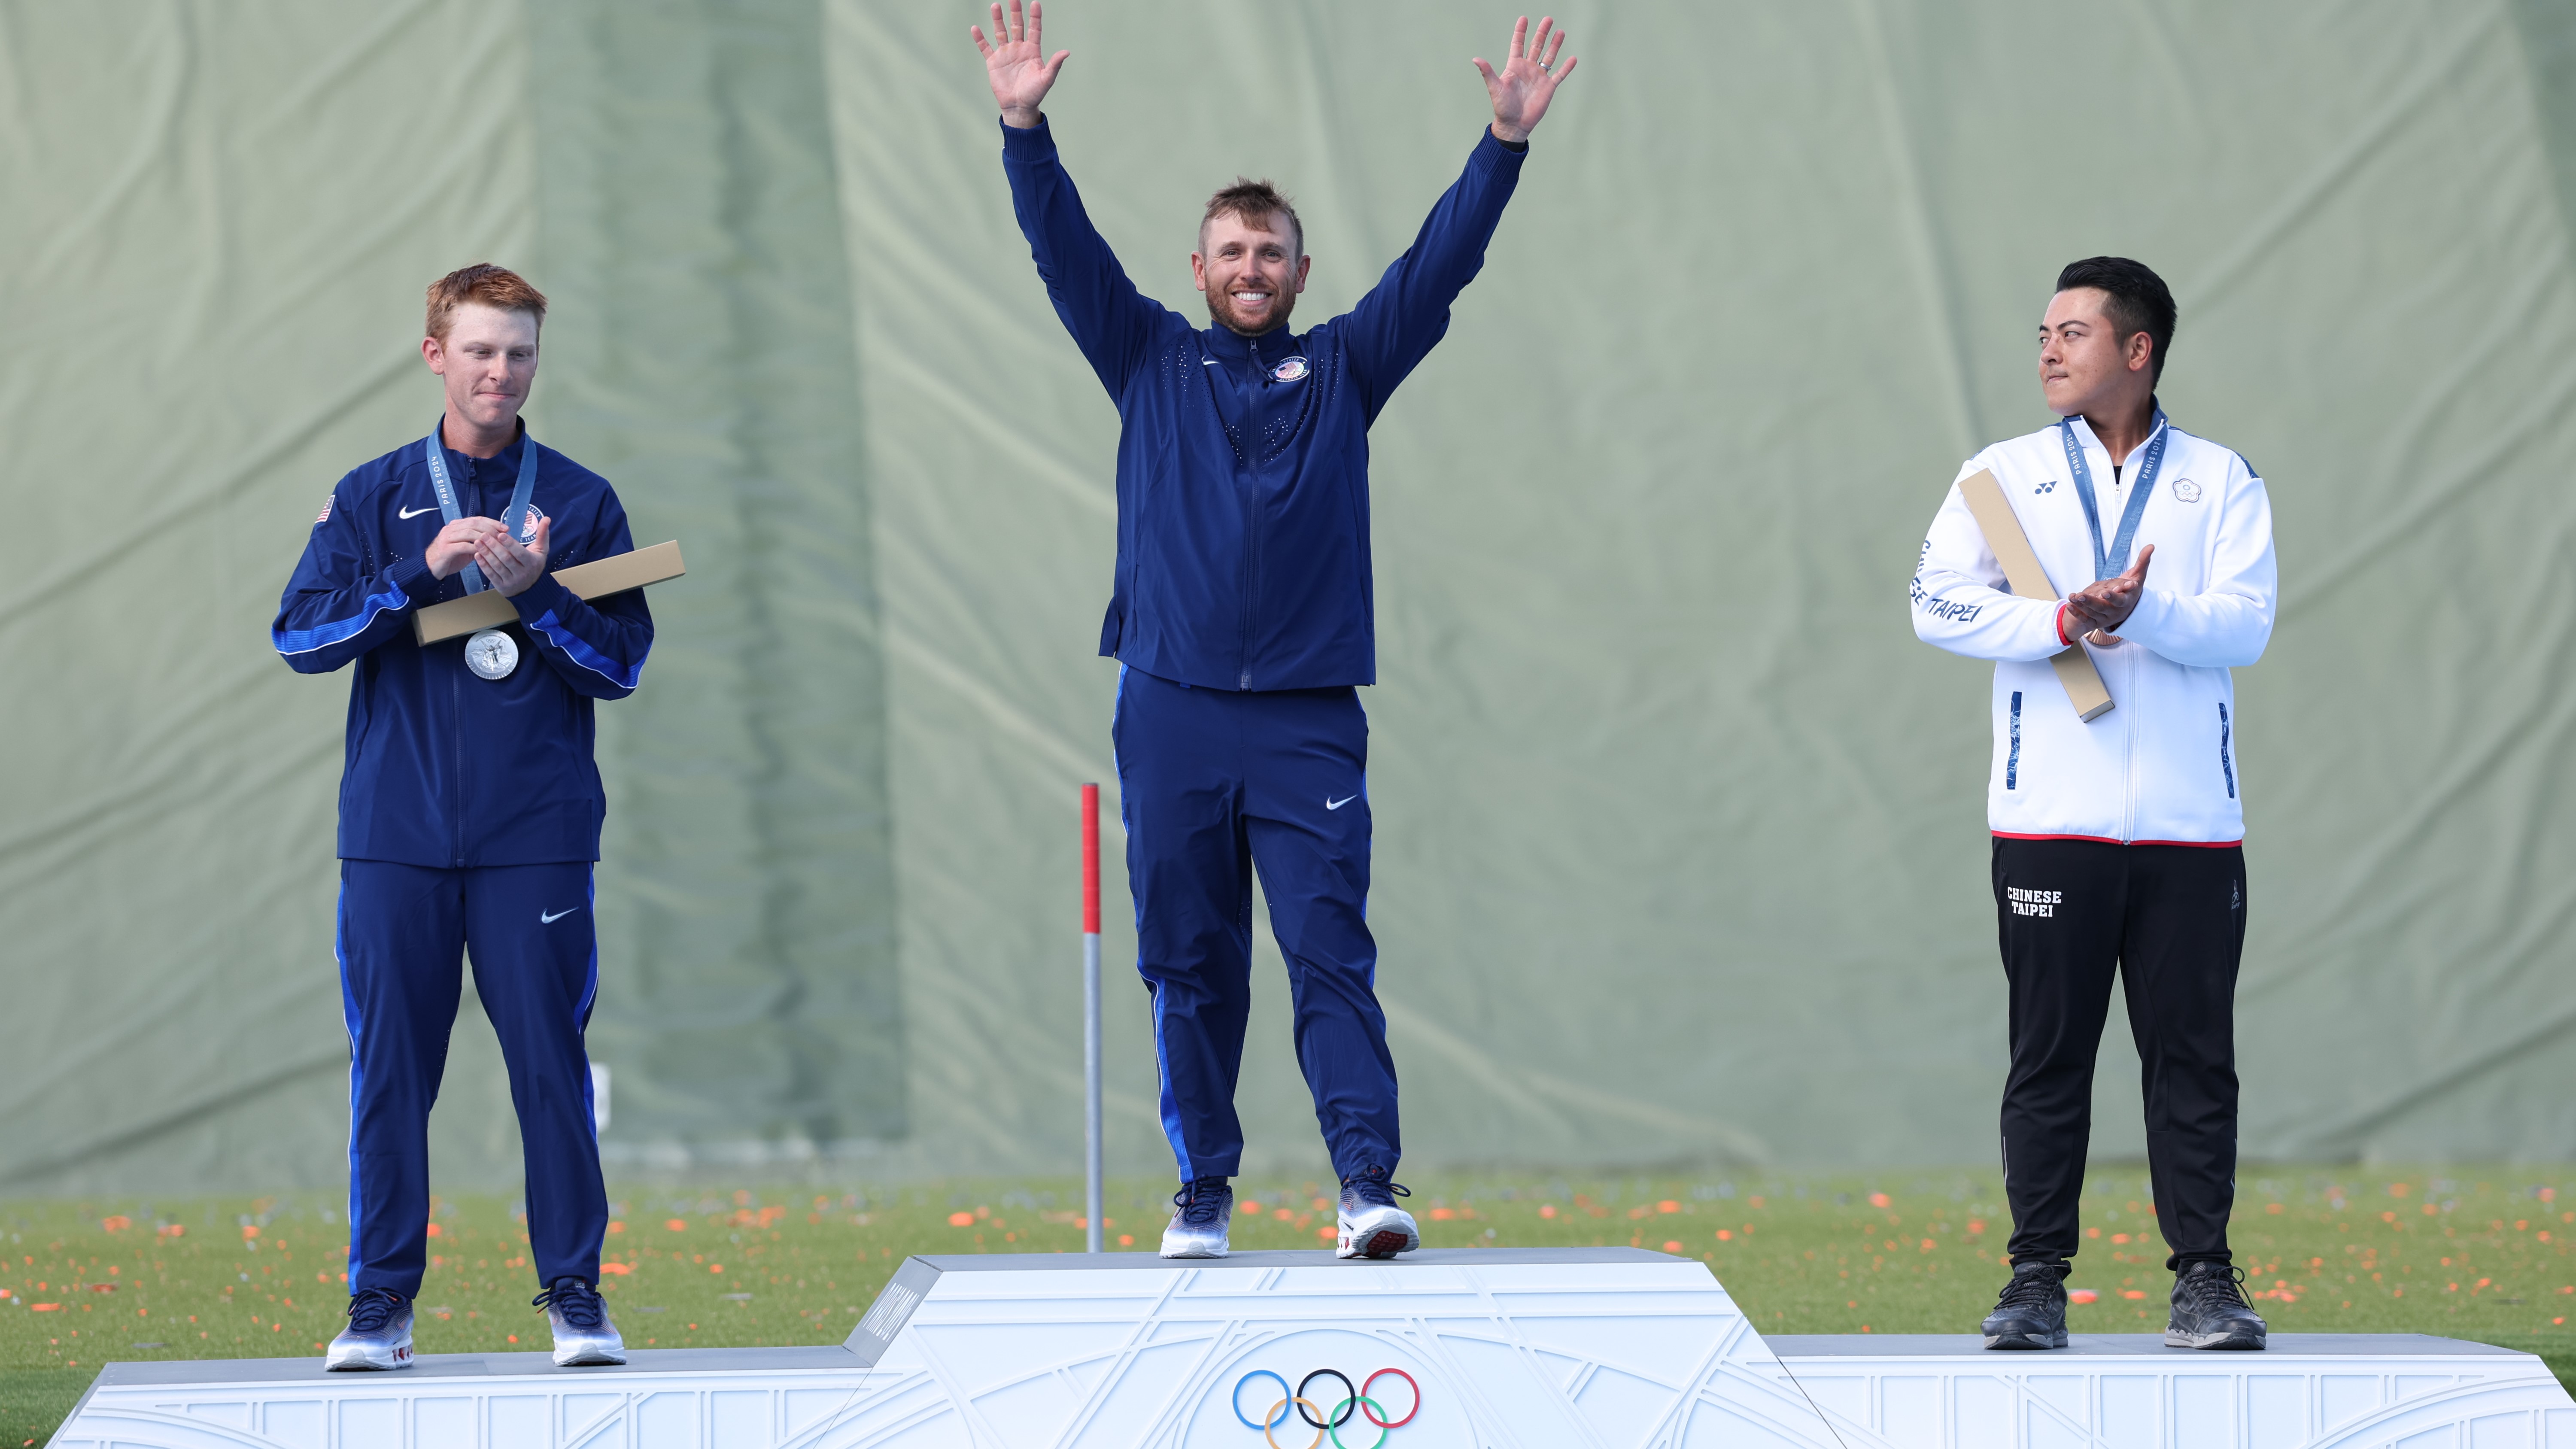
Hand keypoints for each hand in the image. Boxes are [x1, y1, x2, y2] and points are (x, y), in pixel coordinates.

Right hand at [426, 517, 505, 579]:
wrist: (430, 567)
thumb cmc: (450, 558)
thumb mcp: (465, 548)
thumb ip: (477, 542)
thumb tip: (496, 540)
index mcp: (456, 526)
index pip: (477, 519)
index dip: (492, 522)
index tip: (505, 528)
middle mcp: (451, 529)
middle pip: (474, 523)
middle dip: (491, 528)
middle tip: (503, 535)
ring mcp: (446, 538)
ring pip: (468, 532)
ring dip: (484, 537)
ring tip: (495, 543)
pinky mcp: (445, 549)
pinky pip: (462, 546)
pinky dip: (474, 548)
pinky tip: (483, 552)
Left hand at [472, 517, 549, 597]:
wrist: (531, 589)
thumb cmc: (534, 564)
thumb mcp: (541, 550)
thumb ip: (542, 534)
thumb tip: (547, 518)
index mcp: (532, 563)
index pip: (520, 553)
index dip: (510, 544)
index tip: (500, 534)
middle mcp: (522, 573)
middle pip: (506, 559)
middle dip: (494, 546)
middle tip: (484, 535)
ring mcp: (512, 581)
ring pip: (497, 566)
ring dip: (486, 554)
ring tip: (477, 542)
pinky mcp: (502, 586)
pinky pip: (491, 575)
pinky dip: (483, 565)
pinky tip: (477, 555)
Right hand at [974, 0, 1067, 128]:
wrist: (1018, 107)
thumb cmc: (1034, 94)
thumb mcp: (1046, 79)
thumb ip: (1055, 65)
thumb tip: (1066, 52)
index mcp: (1032, 51)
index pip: (1034, 29)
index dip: (1035, 16)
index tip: (1035, 3)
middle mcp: (1018, 48)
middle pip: (1017, 25)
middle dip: (1015, 11)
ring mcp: (1005, 53)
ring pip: (1001, 32)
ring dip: (998, 19)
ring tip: (995, 6)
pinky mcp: (993, 62)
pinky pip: (985, 47)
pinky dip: (980, 39)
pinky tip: (975, 28)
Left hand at [1474, 16, 1575, 143]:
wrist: (1514, 124)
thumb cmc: (1502, 107)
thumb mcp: (1495, 87)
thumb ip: (1487, 72)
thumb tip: (1475, 59)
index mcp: (1515, 66)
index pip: (1518, 44)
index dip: (1521, 32)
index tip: (1524, 18)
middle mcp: (1528, 69)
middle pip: (1536, 46)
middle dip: (1542, 32)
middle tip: (1548, 19)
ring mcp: (1539, 77)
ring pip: (1549, 57)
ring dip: (1555, 45)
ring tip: (1560, 32)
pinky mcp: (1548, 88)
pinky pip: (1559, 75)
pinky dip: (1566, 67)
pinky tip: (1573, 58)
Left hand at [2064, 544, 2151, 643]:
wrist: (2127, 607)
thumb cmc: (2131, 589)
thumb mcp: (2138, 576)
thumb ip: (2143, 561)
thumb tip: (2151, 545)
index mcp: (2126, 600)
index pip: (2120, 600)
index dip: (2113, 596)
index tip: (2105, 591)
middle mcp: (2116, 611)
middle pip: (2103, 607)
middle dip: (2091, 602)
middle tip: (2080, 595)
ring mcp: (2106, 617)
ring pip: (2092, 613)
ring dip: (2081, 606)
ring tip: (2072, 597)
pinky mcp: (2097, 622)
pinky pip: (2086, 619)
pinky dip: (2077, 614)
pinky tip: (2069, 605)